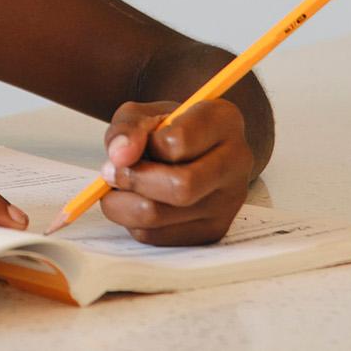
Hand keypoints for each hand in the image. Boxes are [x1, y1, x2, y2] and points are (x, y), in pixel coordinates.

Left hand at [99, 99, 252, 244]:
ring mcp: (229, 201)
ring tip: (120, 188)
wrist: (193, 150)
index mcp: (224, 121)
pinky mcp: (214, 230)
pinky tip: (137, 202)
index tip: (127, 148)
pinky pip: (158, 236)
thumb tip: (119, 156)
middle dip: (134, 180)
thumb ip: (127, 128)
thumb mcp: (143, 114)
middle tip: (113, 173)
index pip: (178, 141)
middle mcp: (237, 161)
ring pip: (162, 215)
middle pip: (180, 187)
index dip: (143, 146)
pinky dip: (133, 222)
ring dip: (125, 204)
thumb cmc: (168, 129)